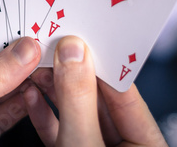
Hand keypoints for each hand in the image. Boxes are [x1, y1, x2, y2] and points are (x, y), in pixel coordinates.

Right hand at [24, 36, 166, 145]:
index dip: (100, 64)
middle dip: (70, 74)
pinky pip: (59, 128)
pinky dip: (44, 113)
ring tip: (37, 66)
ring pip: (75, 112)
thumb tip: (73, 53)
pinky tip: (31, 94)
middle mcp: (123, 145)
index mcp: (145, 145)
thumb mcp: (83, 144)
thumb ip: (79, 100)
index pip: (125, 93)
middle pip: (97, 99)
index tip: (80, 40)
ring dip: (53, 90)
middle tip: (53, 47)